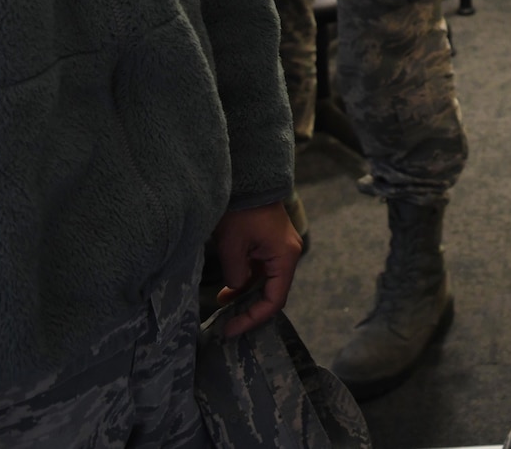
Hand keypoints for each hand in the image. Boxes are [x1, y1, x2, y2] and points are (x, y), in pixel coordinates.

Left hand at [212, 202, 304, 337]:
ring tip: (223, 308)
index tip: (231, 329)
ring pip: (266, 284)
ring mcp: (280, 250)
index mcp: (285, 257)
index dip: (253, 318)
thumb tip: (235, 289)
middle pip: (272, 293)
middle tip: (227, 325)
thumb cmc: (241, 212)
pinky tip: (227, 291)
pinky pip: (261, 272)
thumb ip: (236, 275)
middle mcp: (288, 256)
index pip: (274, 300)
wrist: (249, 180)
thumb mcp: (232, 246)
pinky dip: (245, 282)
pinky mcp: (270, 245)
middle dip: (250, 311)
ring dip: (245, 297)